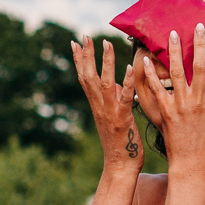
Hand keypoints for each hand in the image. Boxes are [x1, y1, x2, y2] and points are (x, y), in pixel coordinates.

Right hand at [70, 36, 145, 173]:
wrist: (120, 168)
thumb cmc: (122, 144)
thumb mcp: (118, 118)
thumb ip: (117, 99)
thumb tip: (121, 82)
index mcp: (97, 106)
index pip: (84, 79)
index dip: (79, 60)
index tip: (75, 42)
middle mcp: (99, 108)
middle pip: (89, 77)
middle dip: (86, 55)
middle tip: (84, 36)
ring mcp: (109, 114)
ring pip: (104, 83)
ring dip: (105, 62)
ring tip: (106, 43)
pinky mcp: (122, 121)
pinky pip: (123, 99)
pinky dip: (127, 82)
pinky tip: (130, 67)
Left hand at [131, 23, 204, 171]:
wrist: (191, 163)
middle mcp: (199, 101)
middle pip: (201, 68)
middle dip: (200, 45)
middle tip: (198, 26)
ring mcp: (182, 106)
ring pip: (178, 74)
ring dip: (175, 53)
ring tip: (172, 34)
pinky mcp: (166, 112)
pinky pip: (158, 90)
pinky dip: (152, 75)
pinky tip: (148, 60)